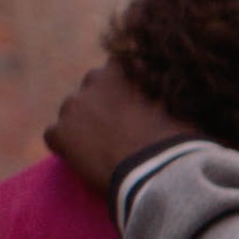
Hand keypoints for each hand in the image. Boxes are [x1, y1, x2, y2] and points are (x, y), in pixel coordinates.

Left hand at [44, 60, 196, 193]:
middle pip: (93, 86)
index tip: (138, 101)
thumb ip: (170, 90)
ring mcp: (72, 106)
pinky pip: (57, 137)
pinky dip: (68, 147)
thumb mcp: (182, 105)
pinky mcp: (59, 133)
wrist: (157, 173)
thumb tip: (180, 87)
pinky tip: (86, 161)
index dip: (128, 85)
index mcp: (125, 68)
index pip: (120, 66)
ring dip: (84, 124)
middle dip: (103, 102)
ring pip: (73, 112)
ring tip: (103, 147)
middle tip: (121, 127)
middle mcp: (94, 79)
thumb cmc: (178, 140)